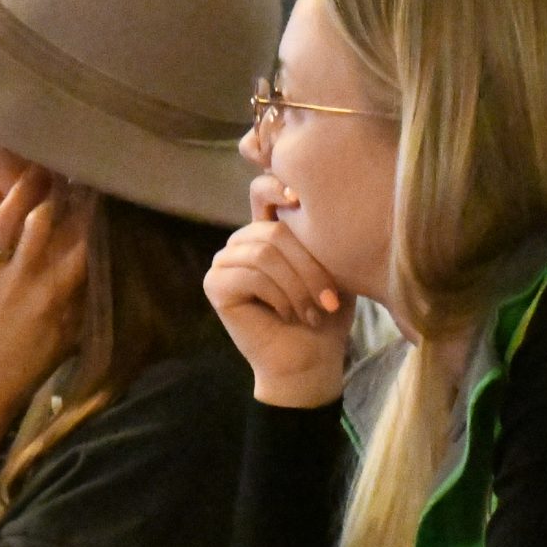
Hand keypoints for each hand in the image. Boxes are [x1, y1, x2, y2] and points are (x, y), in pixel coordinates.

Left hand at [0, 168, 89, 425]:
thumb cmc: (27, 371)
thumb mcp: (68, 340)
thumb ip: (84, 303)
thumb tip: (104, 268)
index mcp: (57, 294)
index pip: (83, 241)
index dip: (93, 212)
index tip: (101, 190)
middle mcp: (25, 276)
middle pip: (44, 219)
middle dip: (57, 191)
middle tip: (66, 169)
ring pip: (6, 219)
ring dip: (19, 191)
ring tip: (33, 171)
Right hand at [204, 171, 352, 407]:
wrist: (309, 360)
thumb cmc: (325, 314)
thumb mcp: (332, 267)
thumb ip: (320, 232)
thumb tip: (319, 199)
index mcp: (269, 231)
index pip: (263, 191)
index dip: (275, 186)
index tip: (298, 197)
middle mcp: (243, 241)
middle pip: (274, 232)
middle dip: (308, 268)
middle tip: (329, 301)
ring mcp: (225, 262)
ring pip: (264, 254)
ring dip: (296, 286)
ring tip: (312, 312)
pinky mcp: (214, 284)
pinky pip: (250, 274)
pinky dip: (278, 296)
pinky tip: (288, 314)